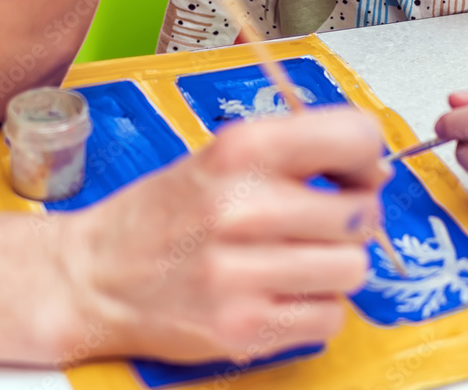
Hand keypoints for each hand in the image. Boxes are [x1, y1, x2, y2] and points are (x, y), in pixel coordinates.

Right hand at [54, 106, 385, 364]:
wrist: (93, 275)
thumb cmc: (165, 211)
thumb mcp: (222, 155)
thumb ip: (295, 153)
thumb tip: (374, 171)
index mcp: (242, 149)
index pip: (354, 137)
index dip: (366, 156)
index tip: (355, 170)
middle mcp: (243, 206)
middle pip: (362, 213)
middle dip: (353, 218)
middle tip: (321, 220)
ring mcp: (242, 272)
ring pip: (353, 268)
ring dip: (335, 266)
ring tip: (295, 259)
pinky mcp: (243, 329)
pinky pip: (330, 318)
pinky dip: (317, 308)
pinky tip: (281, 292)